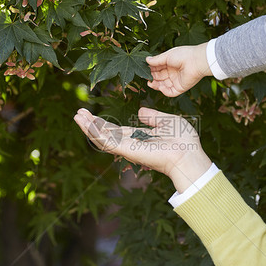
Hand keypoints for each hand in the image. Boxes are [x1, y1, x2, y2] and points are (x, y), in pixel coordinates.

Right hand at [73, 107, 211, 192]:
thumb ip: (152, 116)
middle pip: (105, 134)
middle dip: (91, 124)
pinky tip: (86, 124)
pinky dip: (95, 133)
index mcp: (139, 138)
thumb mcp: (167, 121)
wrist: (188, 154)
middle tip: (77, 114)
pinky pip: (107, 142)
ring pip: (102, 139)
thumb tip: (140, 112)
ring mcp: (128, 148)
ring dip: (88, 128)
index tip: (90, 114)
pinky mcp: (127, 151)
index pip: (116, 131)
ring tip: (76, 116)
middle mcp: (131, 144)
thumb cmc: (184, 141)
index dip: (102, 123)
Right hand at [146, 43, 212, 96]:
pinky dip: (164, 91)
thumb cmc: (183, 55)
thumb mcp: (167, 56)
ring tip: (150, 83)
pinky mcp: (180, 88)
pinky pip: (170, 93)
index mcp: (170, 64)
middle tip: (146, 77)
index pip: (158, 68)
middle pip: (159, 78)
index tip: (144, 69)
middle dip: (152, 78)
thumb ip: (157, 60)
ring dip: (156, 85)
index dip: (151, 69)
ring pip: (163, 86)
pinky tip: (161, 87)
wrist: (196, 61)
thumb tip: (147, 60)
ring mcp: (176, 81)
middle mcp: (173, 73)